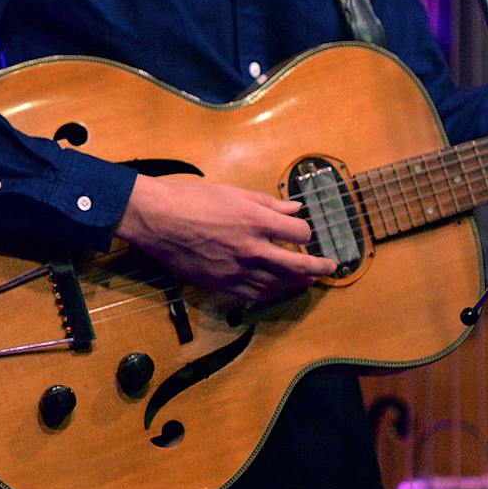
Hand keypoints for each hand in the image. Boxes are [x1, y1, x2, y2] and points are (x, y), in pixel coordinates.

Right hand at [115, 173, 336, 305]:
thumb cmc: (191, 199)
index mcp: (257, 220)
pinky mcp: (223, 284)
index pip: (300, 231)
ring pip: (281, 284)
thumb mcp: (233, 193)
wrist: (157, 220)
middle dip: (320, 267)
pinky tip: (276, 289)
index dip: (305, 231)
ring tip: (308, 281)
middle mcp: (253, 248)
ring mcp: (239, 269)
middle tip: (330, 267)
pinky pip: (256, 295)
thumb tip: (293, 206)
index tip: (303, 231)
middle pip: (300, 265)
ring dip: (299, 283)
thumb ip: (267, 202)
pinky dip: (272, 293)